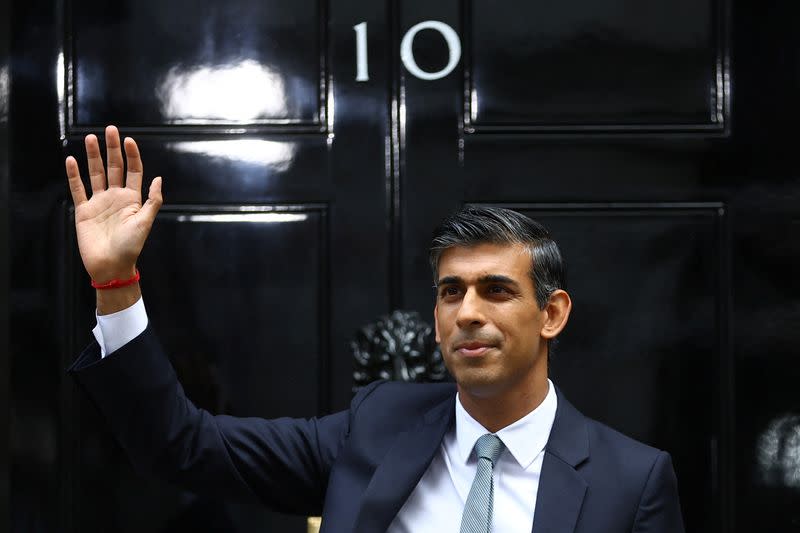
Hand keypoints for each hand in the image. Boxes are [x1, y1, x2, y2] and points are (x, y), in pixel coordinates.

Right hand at [65, 125, 162, 282]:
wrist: (111, 266)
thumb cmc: (131, 247)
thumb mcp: (146, 222)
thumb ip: (152, 200)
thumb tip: (158, 178)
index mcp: (132, 199)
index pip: (133, 171)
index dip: (132, 156)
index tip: (129, 140)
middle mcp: (116, 197)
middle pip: (114, 167)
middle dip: (112, 149)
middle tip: (110, 129)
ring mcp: (99, 202)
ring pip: (95, 174)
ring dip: (93, 156)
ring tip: (92, 138)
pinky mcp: (83, 211)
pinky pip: (77, 189)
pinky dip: (74, 175)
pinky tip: (71, 160)